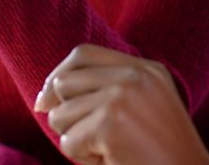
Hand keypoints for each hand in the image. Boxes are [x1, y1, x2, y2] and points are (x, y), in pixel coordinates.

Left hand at [35, 45, 208, 164]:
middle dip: (66, 116)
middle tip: (93, 140)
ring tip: (109, 152)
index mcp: (145, 68)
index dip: (58, 75)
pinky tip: (113, 162)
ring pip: (60, 116)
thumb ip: (108, 90)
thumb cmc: (163, 154)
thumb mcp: (145, 107)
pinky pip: (68, 143)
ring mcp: (121, 97)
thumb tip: (45, 98)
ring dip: (77, 141)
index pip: (83, 54)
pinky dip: (85, 160)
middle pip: (64, 83)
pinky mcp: (109, 124)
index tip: (46, 101)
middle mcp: (133, 75)